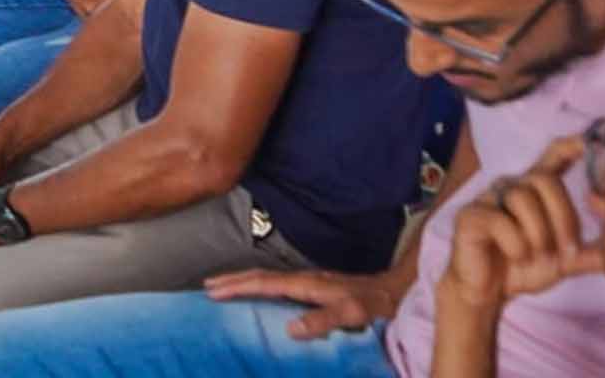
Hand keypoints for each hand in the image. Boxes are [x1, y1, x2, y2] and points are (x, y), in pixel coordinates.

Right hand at [205, 267, 402, 340]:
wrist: (397, 291)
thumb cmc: (375, 306)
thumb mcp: (352, 315)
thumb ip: (323, 320)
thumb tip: (289, 329)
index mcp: (307, 284)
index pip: (264, 283)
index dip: (238, 286)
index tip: (212, 291)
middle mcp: (305, 279)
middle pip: (261, 275)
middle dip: (234, 279)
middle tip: (207, 286)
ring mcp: (311, 281)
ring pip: (269, 277)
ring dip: (245, 281)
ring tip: (225, 287)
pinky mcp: (318, 287)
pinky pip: (280, 284)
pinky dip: (262, 286)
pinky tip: (262, 294)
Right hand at [440, 139, 601, 315]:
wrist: (487, 292)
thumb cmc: (524, 267)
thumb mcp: (564, 261)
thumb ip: (589, 251)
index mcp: (536, 191)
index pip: (552, 156)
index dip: (569, 145)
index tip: (586, 143)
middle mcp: (512, 186)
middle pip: (544, 179)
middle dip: (563, 218)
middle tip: (567, 251)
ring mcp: (489, 198)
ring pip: (523, 198)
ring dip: (539, 234)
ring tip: (537, 256)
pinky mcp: (470, 215)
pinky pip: (500, 221)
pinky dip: (516, 245)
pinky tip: (516, 257)